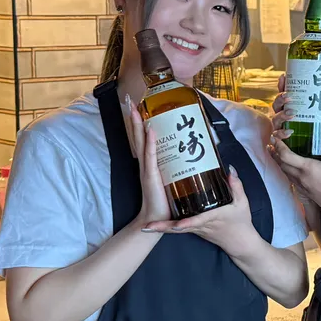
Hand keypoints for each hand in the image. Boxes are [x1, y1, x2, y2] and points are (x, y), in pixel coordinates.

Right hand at [122, 95, 170, 225]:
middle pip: (139, 137)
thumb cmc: (166, 200)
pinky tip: (150, 129)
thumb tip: (189, 152)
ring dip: (138, 125)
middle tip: (131, 102)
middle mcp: (146, 163)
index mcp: (150, 163)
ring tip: (135, 109)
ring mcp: (147, 168)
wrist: (158, 219)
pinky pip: (150, 156)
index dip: (141, 124)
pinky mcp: (151, 175)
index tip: (140, 107)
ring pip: (141, 142)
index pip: (144, 139)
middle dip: (135, 119)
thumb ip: (176, 166)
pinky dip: (150, 142)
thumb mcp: (171, 179)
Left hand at [143, 167, 258, 256]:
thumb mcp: (243, 203)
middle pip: (179, 228)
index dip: (186, 223)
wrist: (239, 242)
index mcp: (212, 218)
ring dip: (161, 227)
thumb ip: (236, 186)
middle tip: (147, 226)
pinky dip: (168, 226)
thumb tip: (229, 170)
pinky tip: (157, 221)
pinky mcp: (194, 229)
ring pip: (176, 229)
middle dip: (163, 227)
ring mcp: (196, 229)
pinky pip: (179, 227)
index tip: (175, 224)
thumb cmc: (241, 222)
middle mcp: (201, 225)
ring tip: (146, 225)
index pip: (197, 221)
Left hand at [270, 137, 320, 224]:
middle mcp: (301, 177)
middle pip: (281, 164)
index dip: (278, 146)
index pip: (286, 155)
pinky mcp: (305, 193)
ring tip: (277, 155)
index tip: (275, 139)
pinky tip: (290, 169)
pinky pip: (291, 180)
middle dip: (275, 153)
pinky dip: (287, 172)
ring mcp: (302, 186)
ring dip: (280, 163)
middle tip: (272, 144)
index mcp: (308, 167)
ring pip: (285, 173)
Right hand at [271, 71, 320, 138]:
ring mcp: (281, 127)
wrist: (315, 150)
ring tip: (291, 114)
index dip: (282, 85)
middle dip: (281, 98)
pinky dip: (281, 134)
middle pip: (276, 104)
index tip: (284, 76)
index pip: (285, 94)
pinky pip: (276, 135)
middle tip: (289, 96)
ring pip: (275, 118)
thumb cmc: (317, 132)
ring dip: (282, 115)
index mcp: (291, 107)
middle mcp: (283, 115)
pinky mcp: (281, 139)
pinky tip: (288, 133)